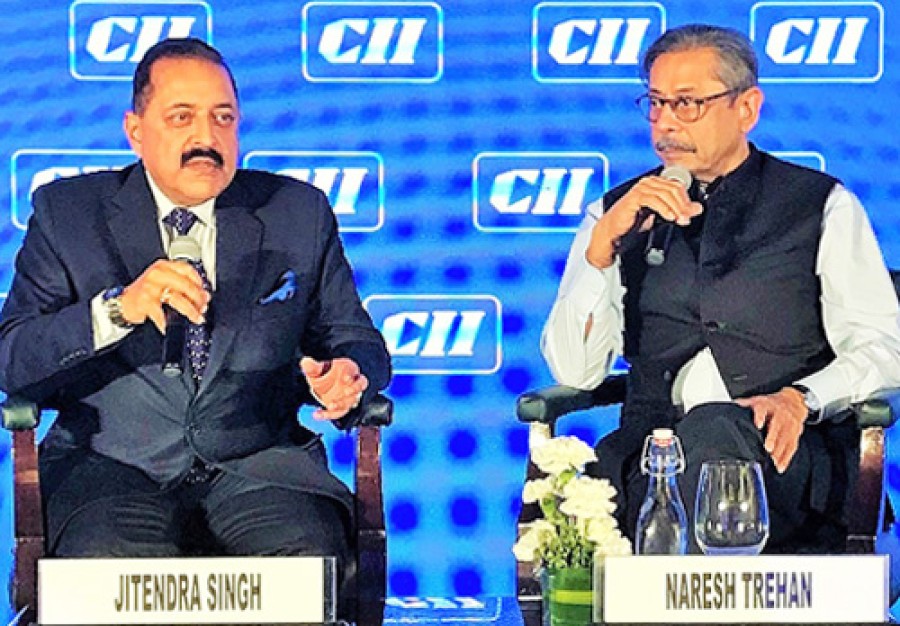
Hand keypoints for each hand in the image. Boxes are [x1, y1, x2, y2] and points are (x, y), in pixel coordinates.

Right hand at [119, 259, 209, 331]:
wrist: (122, 302)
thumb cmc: (145, 292)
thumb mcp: (162, 281)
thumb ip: (180, 284)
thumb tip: (203, 295)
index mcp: (164, 266)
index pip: (188, 270)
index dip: (200, 283)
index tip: (205, 294)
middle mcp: (158, 274)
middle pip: (186, 285)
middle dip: (198, 300)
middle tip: (203, 308)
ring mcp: (151, 287)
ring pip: (178, 299)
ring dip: (190, 311)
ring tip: (196, 318)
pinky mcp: (145, 301)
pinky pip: (161, 314)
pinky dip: (167, 322)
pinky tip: (170, 326)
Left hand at [300, 356, 368, 420]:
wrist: (324, 385)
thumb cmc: (325, 374)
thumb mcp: (318, 370)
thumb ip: (313, 367)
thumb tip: (305, 361)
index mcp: (350, 371)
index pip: (358, 374)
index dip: (353, 376)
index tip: (345, 378)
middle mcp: (354, 384)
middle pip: (359, 387)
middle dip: (354, 390)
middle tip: (346, 392)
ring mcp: (350, 397)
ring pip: (351, 402)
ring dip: (341, 404)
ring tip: (330, 405)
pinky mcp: (342, 408)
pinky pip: (337, 413)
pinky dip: (327, 414)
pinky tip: (316, 414)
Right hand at [586, 174, 702, 267]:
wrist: (615, 231)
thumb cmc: (634, 222)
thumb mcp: (662, 215)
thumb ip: (678, 210)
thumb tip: (697, 208)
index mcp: (655, 183)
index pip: (677, 186)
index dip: (687, 200)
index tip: (693, 213)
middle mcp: (648, 182)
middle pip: (673, 189)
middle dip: (683, 205)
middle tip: (688, 217)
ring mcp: (641, 188)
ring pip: (665, 194)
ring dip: (676, 208)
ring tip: (681, 219)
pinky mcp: (635, 196)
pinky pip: (653, 200)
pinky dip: (664, 209)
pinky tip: (669, 217)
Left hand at [735, 387, 806, 472]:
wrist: (793, 402)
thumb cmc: (773, 404)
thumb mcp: (758, 400)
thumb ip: (745, 404)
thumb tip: (733, 406)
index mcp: (768, 406)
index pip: (763, 409)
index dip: (760, 416)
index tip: (758, 424)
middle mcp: (781, 415)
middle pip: (777, 427)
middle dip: (773, 438)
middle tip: (768, 448)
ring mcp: (789, 425)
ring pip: (786, 439)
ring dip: (779, 451)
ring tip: (772, 461)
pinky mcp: (795, 435)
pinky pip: (792, 447)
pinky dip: (786, 458)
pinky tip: (780, 466)